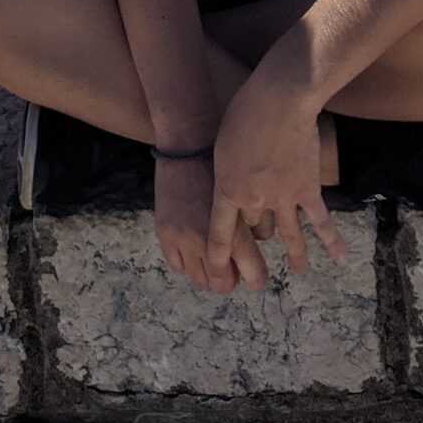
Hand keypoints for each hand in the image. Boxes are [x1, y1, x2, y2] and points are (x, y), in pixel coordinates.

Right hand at [153, 153, 270, 292]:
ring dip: (206, 271)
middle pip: (223, 282)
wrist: (190, 140)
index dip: (256, 277)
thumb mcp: (247, 196)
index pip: (253, 275)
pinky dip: (185, 259)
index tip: (257, 277)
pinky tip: (191, 244)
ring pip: (200, 278)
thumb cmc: (224, 163)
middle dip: (229, 277)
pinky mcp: (165, 232)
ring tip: (209, 255)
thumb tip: (256, 250)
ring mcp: (185, 238)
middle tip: (231, 267)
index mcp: (238, 232)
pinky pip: (178, 265)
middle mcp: (210, 241)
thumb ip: (252, 227)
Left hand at [206, 81, 347, 282]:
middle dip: (257, 234)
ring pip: (287, 234)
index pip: (220, 231)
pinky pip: (320, 221)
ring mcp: (283, 198)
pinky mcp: (307, 189)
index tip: (218, 273)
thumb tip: (231, 182)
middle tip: (261, 243)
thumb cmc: (244, 112)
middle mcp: (255, 201)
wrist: (279, 101)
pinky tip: (341, 258)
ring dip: (294, 253)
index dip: (219, 255)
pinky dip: (332, 240)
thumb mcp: (222, 144)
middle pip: (255, 227)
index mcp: (228, 189)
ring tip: (298, 269)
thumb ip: (226, 171)